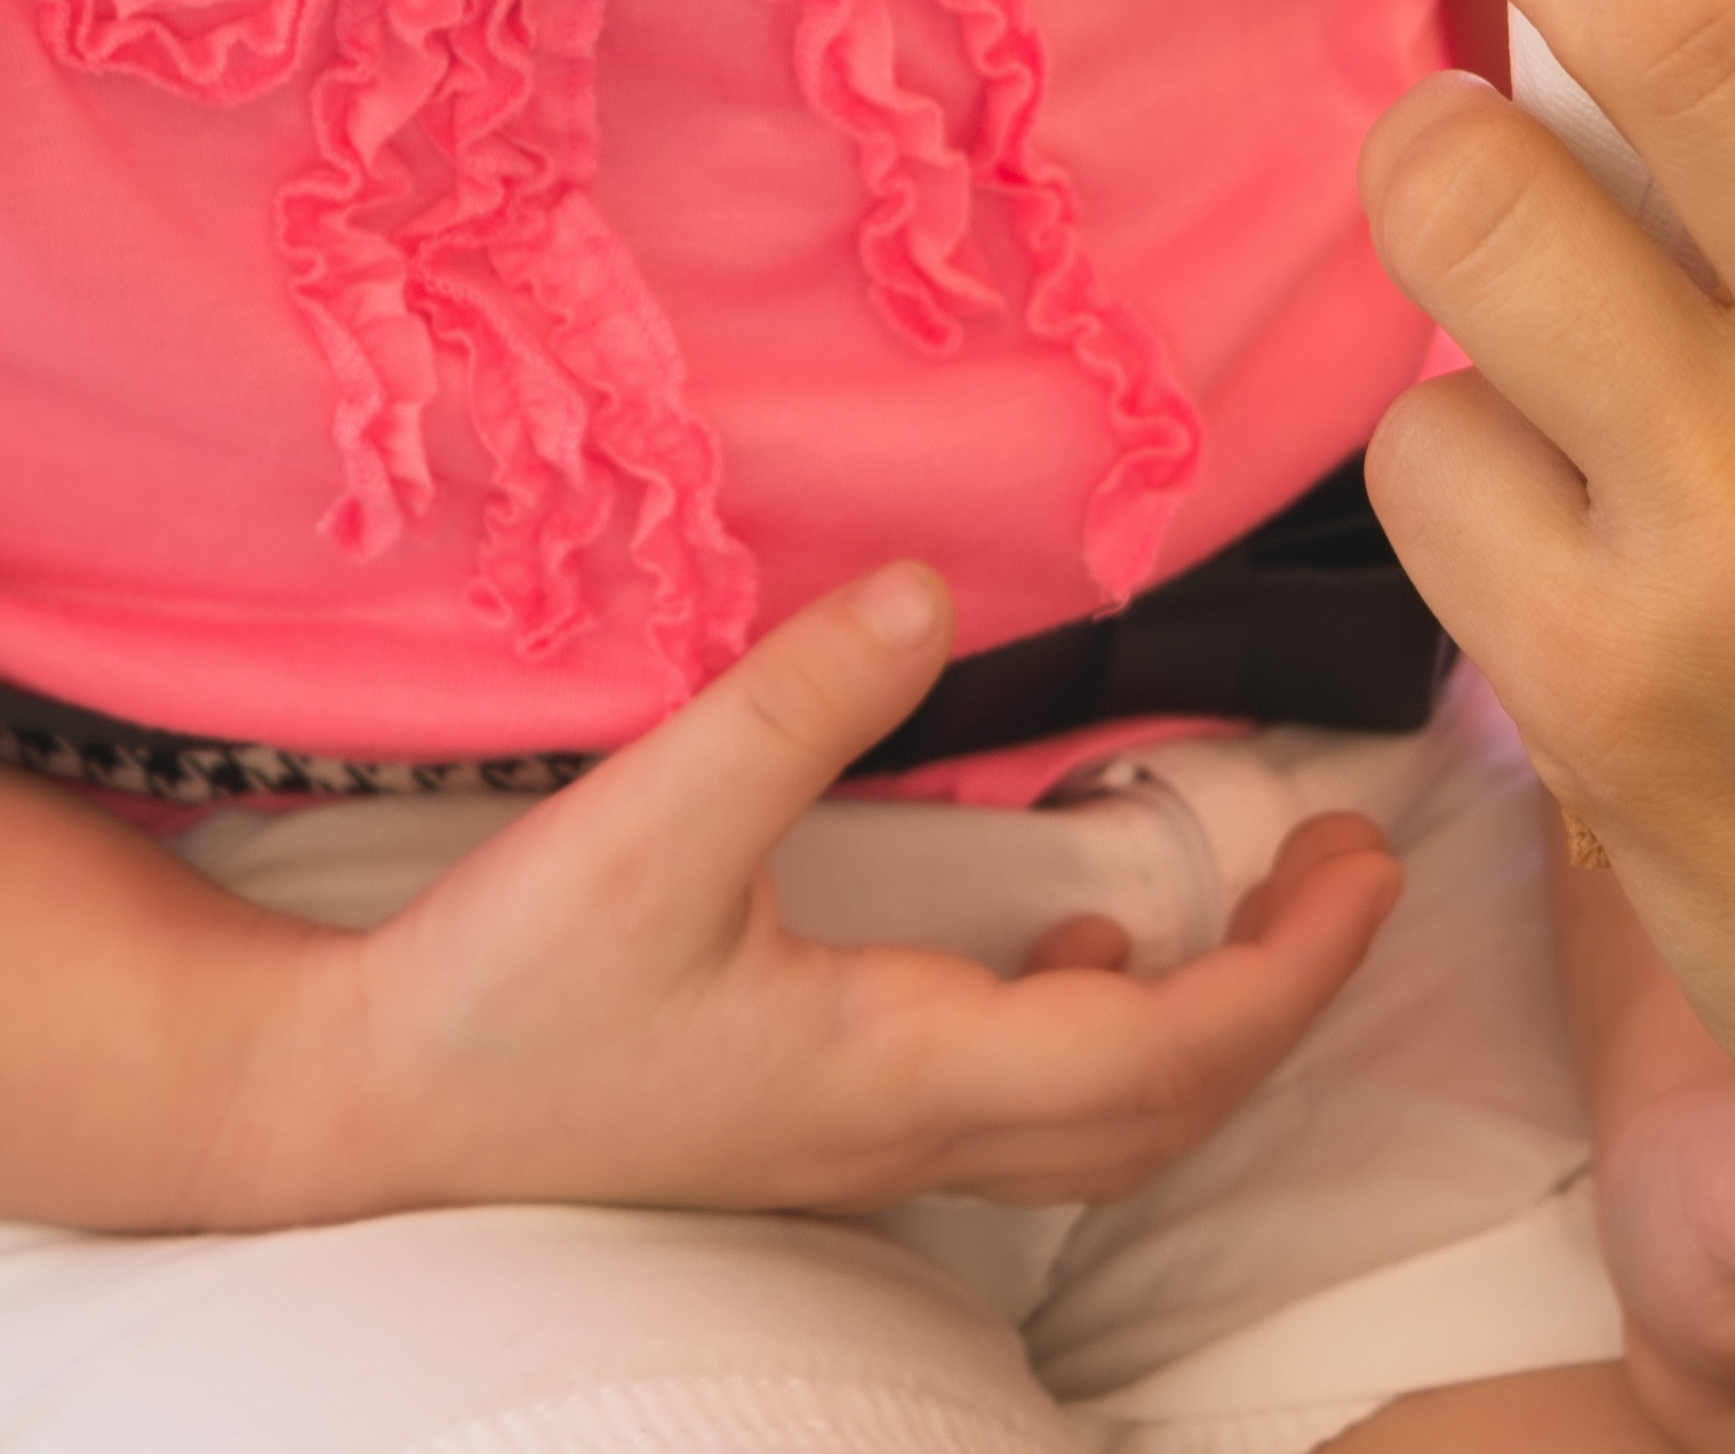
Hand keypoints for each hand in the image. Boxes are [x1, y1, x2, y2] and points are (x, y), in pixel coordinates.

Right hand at [250, 562, 1407, 1221]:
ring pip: (1099, 1129)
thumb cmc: (503, 995)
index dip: (1296, 966)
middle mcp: (907, 1133)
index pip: (1171, 1046)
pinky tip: (1061, 945)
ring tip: (1244, 910)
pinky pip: (1017, 1113)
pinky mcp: (811, 1130)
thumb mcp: (653, 823)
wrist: (364, 1113)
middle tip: (1349, 875)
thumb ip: (802, 700)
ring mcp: (860, 1148)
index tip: (1370, 864)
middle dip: (1286, 999)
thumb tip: (933, 586)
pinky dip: (1092, 1041)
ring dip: (1199, 1031)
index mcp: (903, 1069)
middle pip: (1167, 1108)